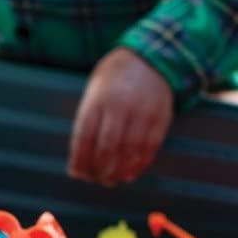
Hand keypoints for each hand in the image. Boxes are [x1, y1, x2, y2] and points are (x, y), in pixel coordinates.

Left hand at [68, 48, 173, 185]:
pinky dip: (139, 164)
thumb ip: (87, 118)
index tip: (76, 173)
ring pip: (129, 151)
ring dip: (119, 171)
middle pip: (107, 147)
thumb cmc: (114, 77)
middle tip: (95, 180)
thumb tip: (79, 154)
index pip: (85, 136)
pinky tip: (131, 173)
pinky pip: (150, 147)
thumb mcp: (94, 91)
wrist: (151, 57)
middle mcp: (120, 107)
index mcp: (97, 99)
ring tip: (111, 180)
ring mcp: (142, 113)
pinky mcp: (161, 118)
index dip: (80, 159)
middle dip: (99, 169)